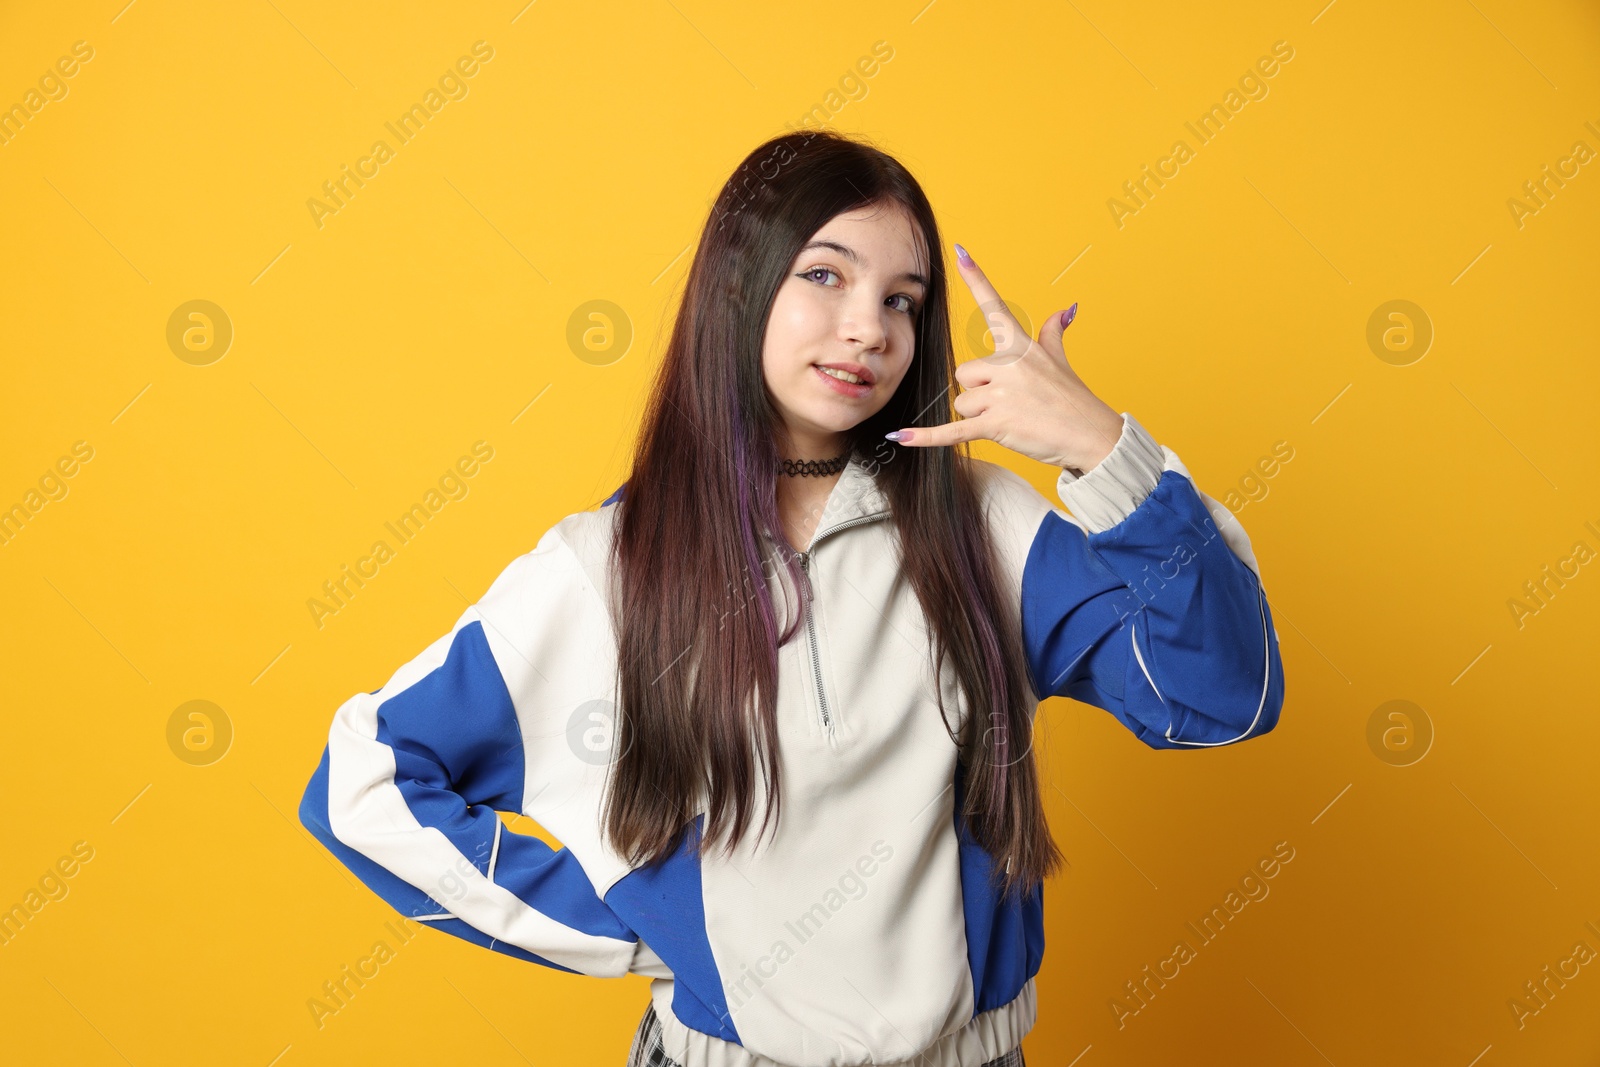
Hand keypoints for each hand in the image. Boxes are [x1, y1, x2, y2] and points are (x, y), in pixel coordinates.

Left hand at [886, 244, 1125, 473]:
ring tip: (1012, 419)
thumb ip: (1052, 333)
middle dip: (980, 392)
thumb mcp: (1060, 361)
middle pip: (964, 374)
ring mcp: (1001, 395)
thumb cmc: (1074, 400)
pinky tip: (901, 436)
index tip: (961, 250)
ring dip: (979, 415)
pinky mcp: (995, 424)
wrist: (1091, 435)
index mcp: (1020, 346)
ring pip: (962, 402)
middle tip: (1011, 402)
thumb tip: (1066, 308)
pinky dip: (927, 438)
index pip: (994, 306)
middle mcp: (1008, 365)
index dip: (977, 278)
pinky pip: (952, 430)